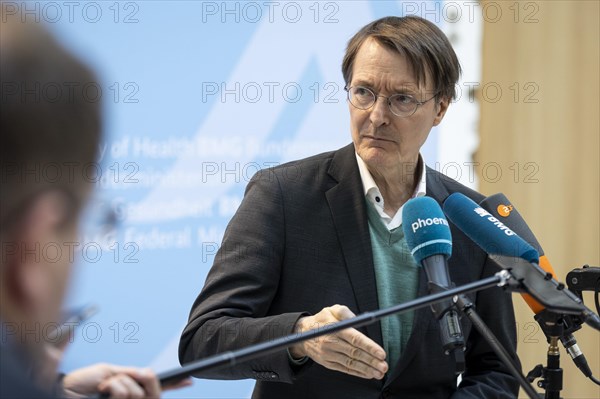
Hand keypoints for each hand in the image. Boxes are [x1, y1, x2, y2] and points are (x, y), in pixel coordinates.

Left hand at [62, 363, 191, 397]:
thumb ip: (132, 375)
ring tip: (103, 388)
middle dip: (145, 379)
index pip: (157, 389)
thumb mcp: (112, 372)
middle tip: (130, 375)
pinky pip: (127, 395)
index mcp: (130, 390)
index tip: (188, 380)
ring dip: (120, 383)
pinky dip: (115, 387)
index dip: (174, 385)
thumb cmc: (83, 384)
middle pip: (155, 392)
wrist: (62, 391)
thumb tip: (150, 373)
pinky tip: (103, 392)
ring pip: (139, 393)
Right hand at [289, 304, 387, 378]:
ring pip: (351, 363)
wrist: (302, 334)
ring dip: (367, 369)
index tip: (381, 353)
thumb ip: (344, 311)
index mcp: (335, 329)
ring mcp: (329, 354)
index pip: (355, 339)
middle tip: (384, 365)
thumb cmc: (321, 321)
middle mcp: (332, 343)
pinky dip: (358, 372)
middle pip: (355, 353)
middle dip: (371, 361)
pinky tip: (368, 374)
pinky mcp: (328, 363)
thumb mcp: (331, 310)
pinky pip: (345, 369)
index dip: (369, 347)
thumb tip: (357, 319)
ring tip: (380, 372)